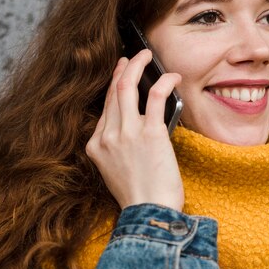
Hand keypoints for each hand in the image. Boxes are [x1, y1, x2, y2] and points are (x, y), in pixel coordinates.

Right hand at [86, 50, 184, 210]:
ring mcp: (126, 133)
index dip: (114, 85)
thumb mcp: (114, 170)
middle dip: (124, 68)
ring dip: (138, 65)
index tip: (122, 73)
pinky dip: (164, 81)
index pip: (106, 106)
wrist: (149, 213)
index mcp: (96, 145)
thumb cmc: (139, 197)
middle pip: (113, 91)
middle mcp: (107, 136)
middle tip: (134, 57)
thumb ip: (117, 147)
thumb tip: (133, 127)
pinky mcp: (150, 133)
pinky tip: (172, 77)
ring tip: (147, 55)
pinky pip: (156, 96)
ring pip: (127, 86)